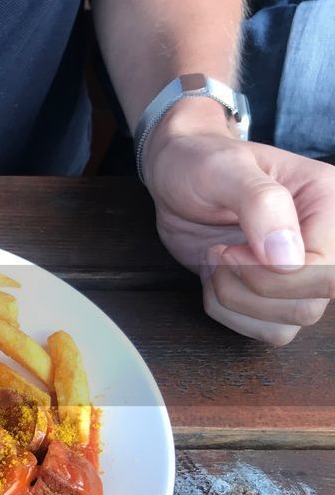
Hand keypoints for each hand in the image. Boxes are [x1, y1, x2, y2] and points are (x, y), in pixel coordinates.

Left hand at [142, 100, 334, 344]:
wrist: (176, 175)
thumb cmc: (200, 163)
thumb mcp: (225, 169)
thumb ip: (261, 204)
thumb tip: (288, 260)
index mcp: (326, 203)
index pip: (324, 270)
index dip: (270, 274)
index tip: (229, 247)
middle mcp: (321, 241)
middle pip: (309, 306)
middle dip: (250, 290)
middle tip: (220, 254)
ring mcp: (296, 272)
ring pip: (286, 326)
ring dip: (236, 303)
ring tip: (215, 263)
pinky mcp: (270, 293)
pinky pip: (265, 331)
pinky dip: (228, 313)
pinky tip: (213, 277)